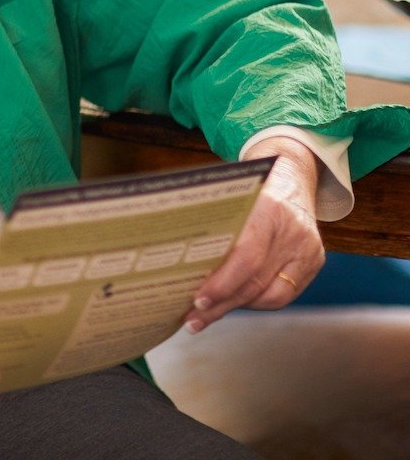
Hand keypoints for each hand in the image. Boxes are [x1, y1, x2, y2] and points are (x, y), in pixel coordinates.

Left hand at [183, 137, 324, 332]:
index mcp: (270, 210)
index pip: (247, 258)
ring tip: (208, 313)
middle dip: (222, 304)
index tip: (197, 300)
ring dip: (237, 307)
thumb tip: (177, 260)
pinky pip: (284, 293)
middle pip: (256, 282)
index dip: (222, 284)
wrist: (291, 172)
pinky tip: (234, 302)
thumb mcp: (232, 195)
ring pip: (272, 295)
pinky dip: (256, 301)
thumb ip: (215, 225)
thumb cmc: (250, 185)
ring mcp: (309, 250)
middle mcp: (294, 233)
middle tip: (193, 319)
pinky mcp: (315, 262)